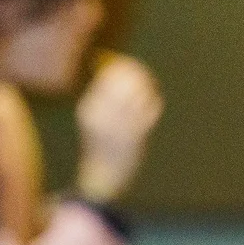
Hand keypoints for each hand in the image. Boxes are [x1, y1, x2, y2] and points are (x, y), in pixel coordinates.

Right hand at [74, 53, 161, 203]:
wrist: (103, 178)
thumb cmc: (100, 146)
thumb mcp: (93, 119)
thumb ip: (103, 95)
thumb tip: (116, 67)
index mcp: (88, 109)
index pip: (108, 75)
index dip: (123, 66)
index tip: (131, 67)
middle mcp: (102, 115)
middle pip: (126, 79)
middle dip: (139, 74)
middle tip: (147, 77)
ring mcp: (120, 126)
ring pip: (141, 92)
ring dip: (149, 88)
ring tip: (151, 90)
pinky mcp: (137, 135)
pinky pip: (151, 108)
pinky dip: (154, 104)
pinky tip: (155, 105)